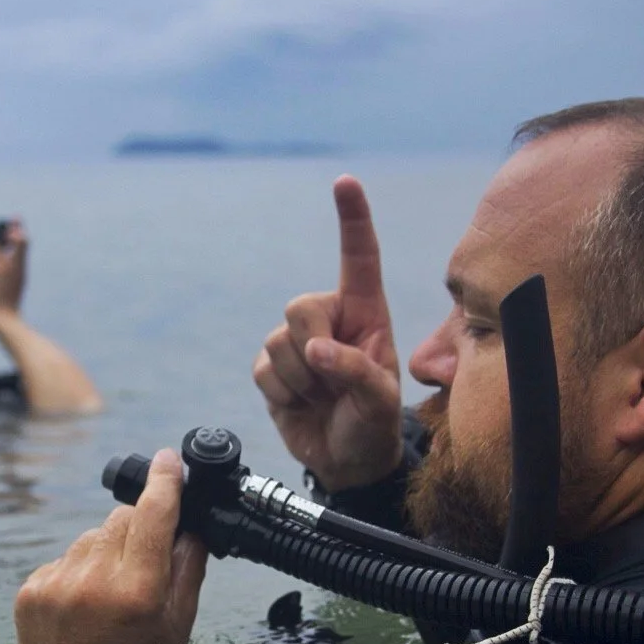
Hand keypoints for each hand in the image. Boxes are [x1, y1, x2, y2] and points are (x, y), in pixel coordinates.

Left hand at [14, 448, 207, 643]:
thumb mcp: (178, 627)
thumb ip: (187, 569)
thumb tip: (191, 523)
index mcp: (137, 592)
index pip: (153, 516)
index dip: (164, 482)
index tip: (169, 460)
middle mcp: (93, 583)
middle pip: (122, 519)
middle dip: (140, 528)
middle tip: (147, 562)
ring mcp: (56, 585)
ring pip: (91, 537)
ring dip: (107, 550)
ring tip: (112, 594)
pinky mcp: (30, 591)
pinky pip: (64, 558)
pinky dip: (79, 570)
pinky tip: (85, 603)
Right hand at [253, 176, 402, 491]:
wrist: (347, 462)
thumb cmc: (374, 425)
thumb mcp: (381, 402)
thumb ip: (355, 370)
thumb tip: (313, 349)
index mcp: (366, 312)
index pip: (359, 258)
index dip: (352, 218)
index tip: (345, 182)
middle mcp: (330, 318)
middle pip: (301, 306)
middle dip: (314, 350)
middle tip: (335, 382)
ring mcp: (297, 341)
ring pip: (278, 342)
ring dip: (301, 381)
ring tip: (323, 398)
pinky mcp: (272, 366)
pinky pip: (263, 370)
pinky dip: (282, 394)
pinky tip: (301, 404)